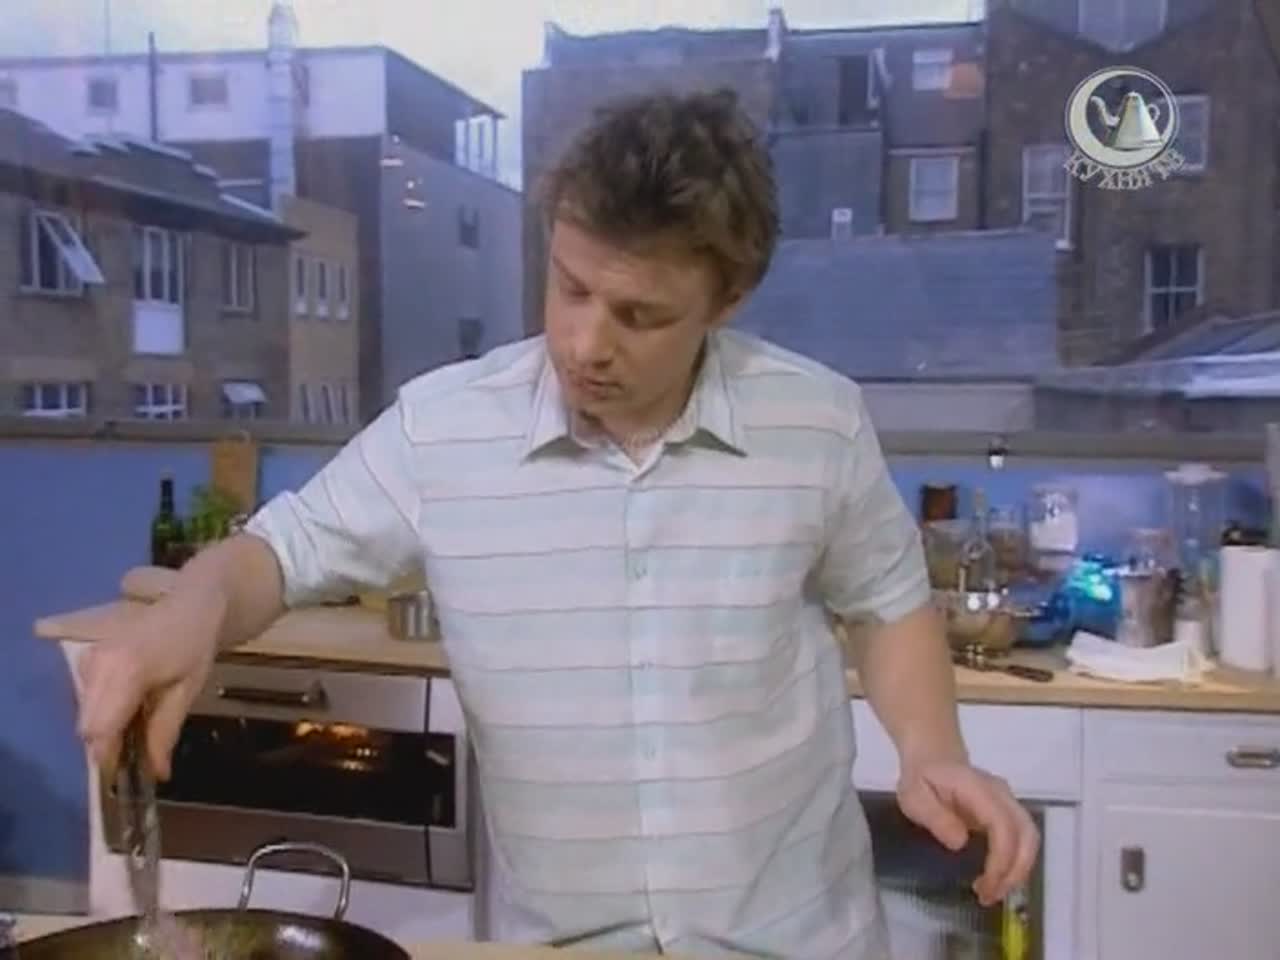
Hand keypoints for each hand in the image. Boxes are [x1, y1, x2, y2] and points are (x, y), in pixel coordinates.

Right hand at [75, 596, 221, 782]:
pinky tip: (129, 704)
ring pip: (86, 713)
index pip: (100, 729)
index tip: (124, 773)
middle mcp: (98, 664)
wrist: (189, 602)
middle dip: (107, 744)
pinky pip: (87, 697)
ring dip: (106, 726)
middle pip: (87, 725)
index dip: (108, 756)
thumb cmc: (194, 644)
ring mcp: (90, 658)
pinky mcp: (88, 657)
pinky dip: (104, 709)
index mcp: (125, 671)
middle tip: (134, 752)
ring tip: (138, 723)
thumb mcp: (187, 691)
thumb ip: (165, 732)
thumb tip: (157, 773)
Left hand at [896, 759, 1039, 906]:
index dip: (1001, 858)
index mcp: (977, 788)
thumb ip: (935, 817)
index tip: (986, 884)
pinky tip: (995, 880)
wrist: (933, 757)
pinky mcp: (1008, 813)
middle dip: (1015, 870)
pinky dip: (1014, 863)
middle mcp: (1001, 794)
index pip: (1002, 824)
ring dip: (1017, 870)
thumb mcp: (914, 796)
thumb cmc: (921, 778)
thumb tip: (960, 842)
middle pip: (1026, 834)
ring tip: (992, 893)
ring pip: (1029, 839)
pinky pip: (1021, 840)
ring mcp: (1008, 802)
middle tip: (990, 896)